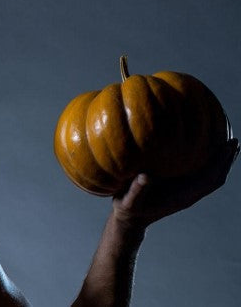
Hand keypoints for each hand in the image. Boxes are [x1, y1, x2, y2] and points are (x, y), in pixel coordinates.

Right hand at [112, 138, 239, 228]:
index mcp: (183, 197)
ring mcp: (187, 191)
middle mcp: (189, 194)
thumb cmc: (129, 209)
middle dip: (226, 160)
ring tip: (228, 142)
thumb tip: (145, 176)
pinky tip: (205, 149)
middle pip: (216, 178)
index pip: (209, 179)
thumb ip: (137, 190)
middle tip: (234, 140)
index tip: (227, 145)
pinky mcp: (182, 187)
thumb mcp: (129, 202)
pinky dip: (209, 162)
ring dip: (221, 161)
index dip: (220, 163)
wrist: (130, 219)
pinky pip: (201, 174)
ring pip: (211, 177)